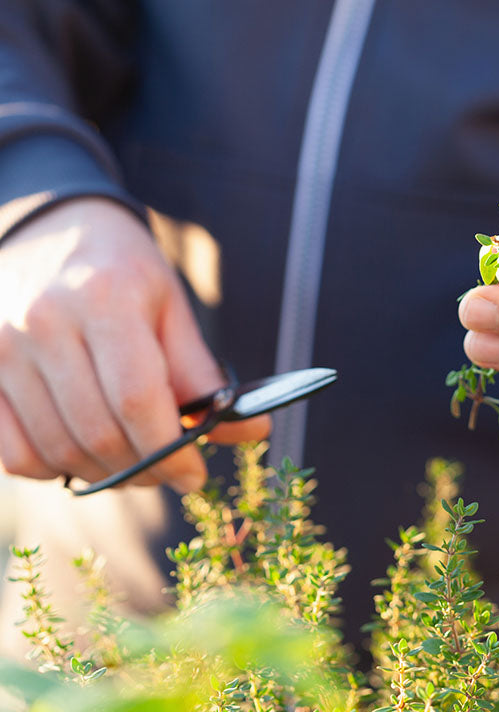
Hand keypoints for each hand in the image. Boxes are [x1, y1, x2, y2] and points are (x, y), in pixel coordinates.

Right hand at [0, 198, 269, 491]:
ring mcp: (1, 348)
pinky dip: (54, 469)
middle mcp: (44, 322)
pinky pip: (13, 452)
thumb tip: (254, 430)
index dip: (171, 451)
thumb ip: (203, 374)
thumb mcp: (172, 308)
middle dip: (145, 470)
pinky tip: (85, 454)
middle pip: (98, 433)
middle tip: (170, 473)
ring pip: (57, 450)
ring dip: (105, 475)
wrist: (49, 230)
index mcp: (105, 299)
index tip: (195, 475)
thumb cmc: (123, 271)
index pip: (137, 400)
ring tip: (135, 465)